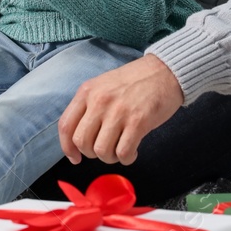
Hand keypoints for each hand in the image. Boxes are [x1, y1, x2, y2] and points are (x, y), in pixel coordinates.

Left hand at [58, 54, 184, 164]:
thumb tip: (78, 138)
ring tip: (119, 150)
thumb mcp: (102, 86)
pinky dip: (126, 158)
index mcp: (87, 91)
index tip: (74, 157)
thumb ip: (88, 106)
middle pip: (81, 142)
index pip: (65, 125)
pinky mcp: (138, 122)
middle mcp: (99, 101)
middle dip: (91, 153)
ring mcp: (118, 112)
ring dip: (110, 157)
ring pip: (101, 151)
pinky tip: (132, 152)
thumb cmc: (134, 82)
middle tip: (104, 149)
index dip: (67, 147)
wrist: (164, 71)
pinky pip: (123, 152)